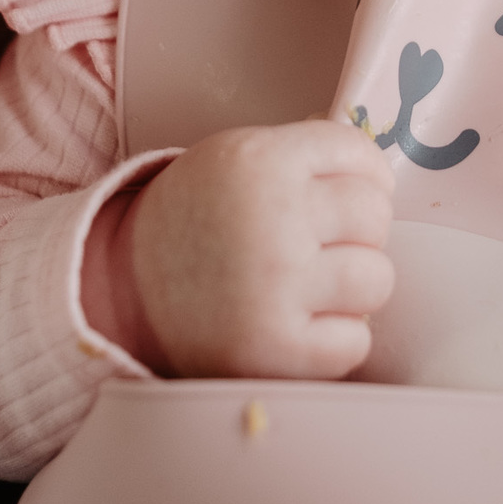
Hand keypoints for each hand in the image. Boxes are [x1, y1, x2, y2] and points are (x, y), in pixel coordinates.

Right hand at [111, 122, 394, 378]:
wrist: (123, 290)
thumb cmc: (197, 219)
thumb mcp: (235, 159)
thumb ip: (304, 155)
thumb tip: (379, 165)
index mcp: (260, 160)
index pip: (358, 153)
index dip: (364, 176)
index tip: (348, 193)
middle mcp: (271, 218)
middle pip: (375, 216)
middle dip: (359, 231)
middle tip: (325, 244)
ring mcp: (274, 287)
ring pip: (377, 279)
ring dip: (354, 287)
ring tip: (315, 287)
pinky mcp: (273, 350)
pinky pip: (355, 341)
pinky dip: (337, 339)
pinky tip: (303, 326)